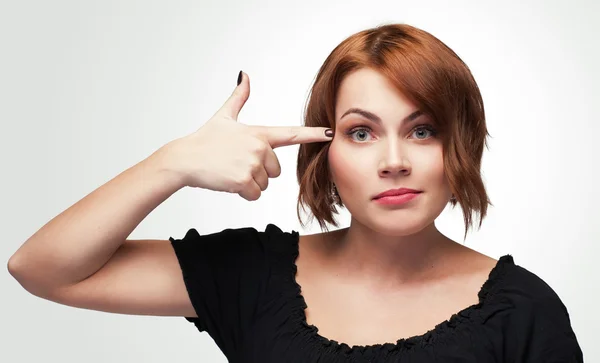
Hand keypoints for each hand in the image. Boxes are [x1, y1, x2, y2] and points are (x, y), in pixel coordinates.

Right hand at [162, 71, 332, 200]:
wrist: (184, 159)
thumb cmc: (204, 140)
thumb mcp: (224, 116)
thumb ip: (239, 97)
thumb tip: (244, 75)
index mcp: (259, 133)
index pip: (291, 134)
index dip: (312, 134)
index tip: (329, 133)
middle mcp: (259, 147)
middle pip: (275, 171)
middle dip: (258, 172)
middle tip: (236, 164)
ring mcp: (252, 164)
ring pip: (265, 184)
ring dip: (249, 183)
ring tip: (231, 171)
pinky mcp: (243, 181)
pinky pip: (254, 194)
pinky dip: (242, 193)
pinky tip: (228, 181)